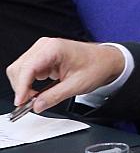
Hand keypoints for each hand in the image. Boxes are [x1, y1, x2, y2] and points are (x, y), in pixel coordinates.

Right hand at [6, 38, 124, 113]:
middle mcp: (45, 46)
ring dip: (24, 86)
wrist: (107, 60)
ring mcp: (43, 50)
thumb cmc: (97, 66)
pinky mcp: (43, 57)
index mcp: (54, 48)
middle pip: (19, 69)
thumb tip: (37, 105)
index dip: (21, 87)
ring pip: (20, 70)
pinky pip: (27, 71)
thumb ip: (54, 96)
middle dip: (22, 88)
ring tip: (37, 97)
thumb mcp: (77, 85)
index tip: (21, 102)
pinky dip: (29, 83)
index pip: (28, 68)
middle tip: (30, 103)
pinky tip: (38, 91)